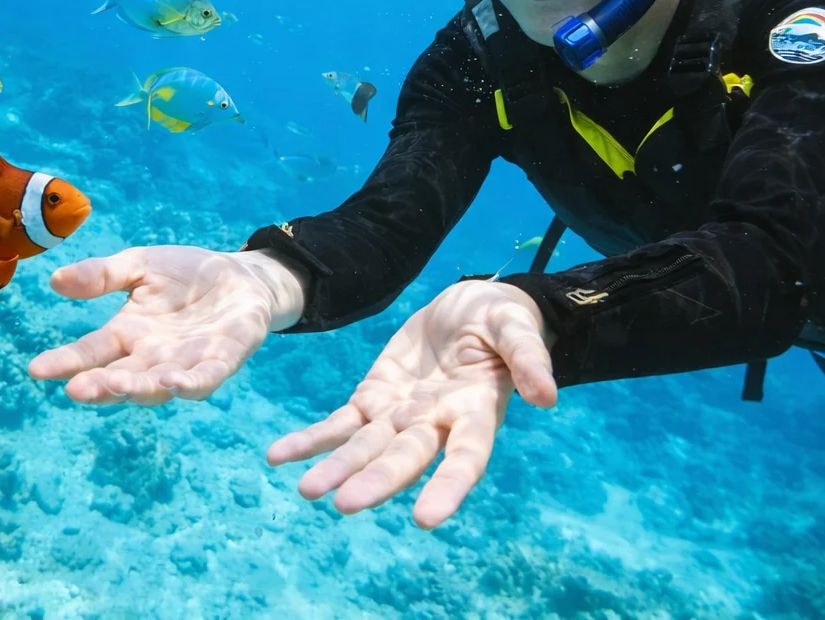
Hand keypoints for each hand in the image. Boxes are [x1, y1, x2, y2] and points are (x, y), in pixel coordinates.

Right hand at [27, 246, 304, 404]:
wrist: (241, 275)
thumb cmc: (186, 274)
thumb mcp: (140, 265)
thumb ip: (102, 275)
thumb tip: (55, 281)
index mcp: (127, 334)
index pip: (91, 352)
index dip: (65, 362)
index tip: (36, 369)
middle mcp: (152, 357)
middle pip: (121, 377)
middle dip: (101, 385)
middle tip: (77, 390)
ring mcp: (186, 362)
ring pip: (158, 384)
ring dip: (140, 388)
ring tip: (120, 386)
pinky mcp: (222, 359)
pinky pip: (205, 378)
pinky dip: (190, 384)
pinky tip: (175, 383)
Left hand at [267, 280, 555, 528]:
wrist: (470, 305)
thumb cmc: (502, 318)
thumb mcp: (515, 325)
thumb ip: (527, 357)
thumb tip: (547, 396)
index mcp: (476, 410)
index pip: (466, 457)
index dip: (448, 487)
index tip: (427, 518)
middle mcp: (435, 423)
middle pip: (405, 458)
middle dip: (376, 481)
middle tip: (344, 503)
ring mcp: (400, 414)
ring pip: (366, 448)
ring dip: (337, 468)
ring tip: (307, 490)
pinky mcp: (373, 397)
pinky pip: (339, 423)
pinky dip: (311, 440)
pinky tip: (278, 456)